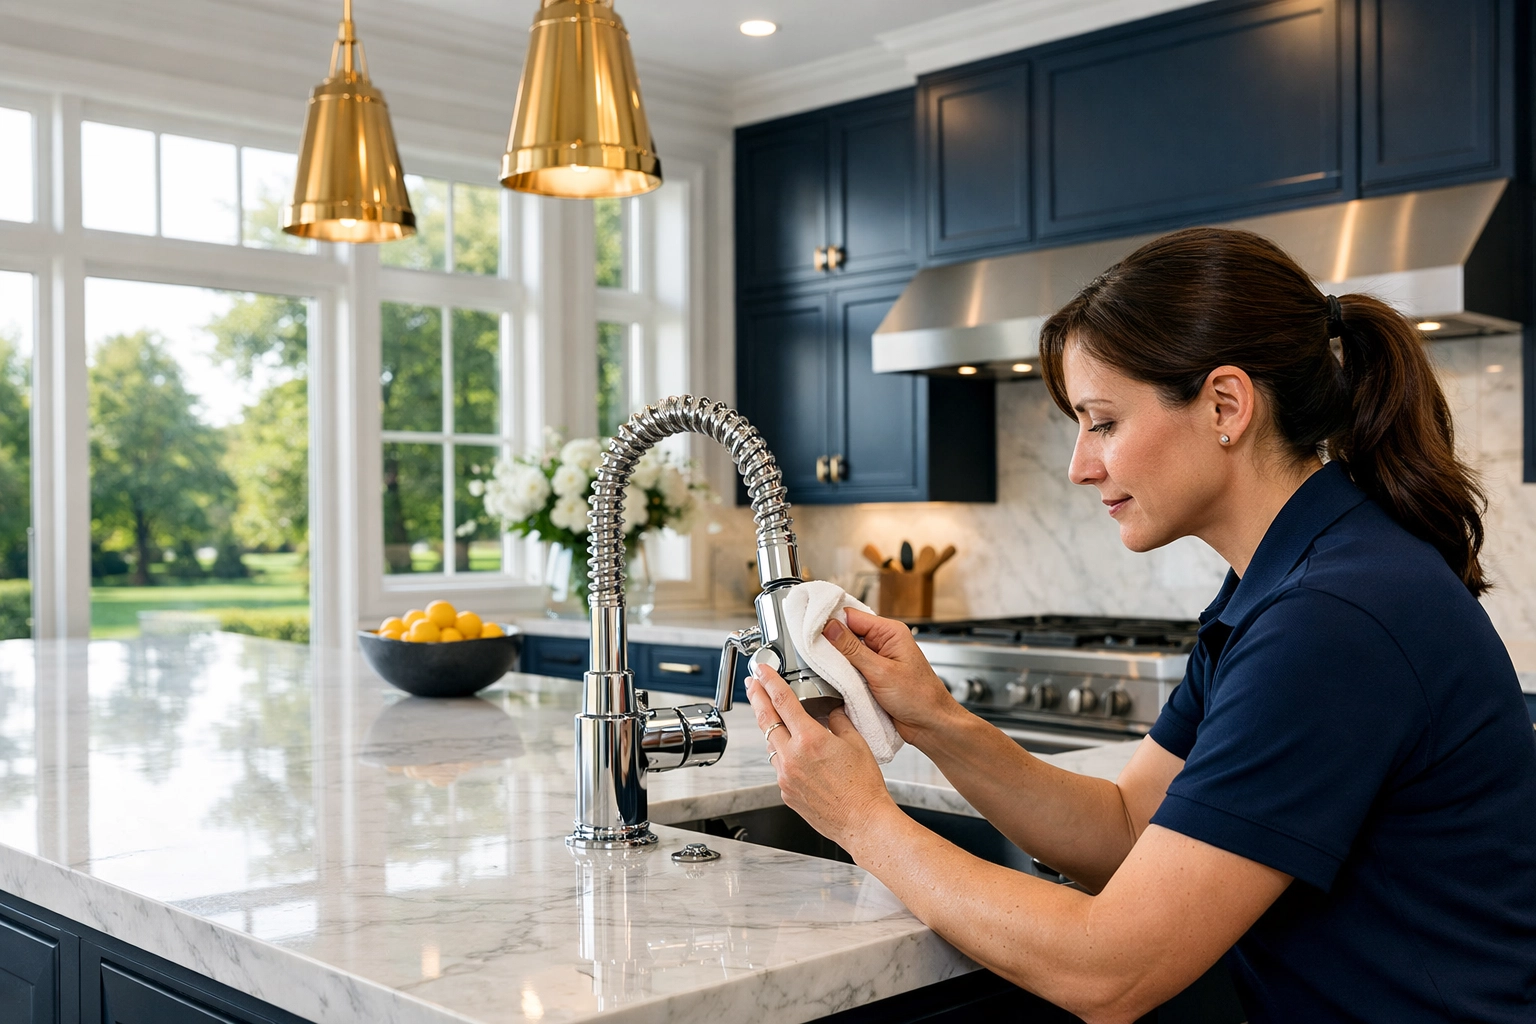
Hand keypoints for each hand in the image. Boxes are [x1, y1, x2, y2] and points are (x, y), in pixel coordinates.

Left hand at [745, 663, 896, 851]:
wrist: (863, 822)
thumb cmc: (863, 788)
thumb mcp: (856, 743)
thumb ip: (838, 721)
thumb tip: (831, 713)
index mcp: (809, 740)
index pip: (782, 701)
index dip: (769, 682)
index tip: (761, 671)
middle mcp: (792, 757)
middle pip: (766, 720)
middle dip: (756, 698)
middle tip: (752, 684)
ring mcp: (786, 777)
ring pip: (772, 744)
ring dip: (771, 728)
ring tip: (775, 717)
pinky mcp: (786, 792)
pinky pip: (780, 766)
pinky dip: (784, 755)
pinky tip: (797, 754)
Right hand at [823, 607, 963, 742]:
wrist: (930, 725)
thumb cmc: (920, 697)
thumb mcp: (881, 671)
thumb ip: (852, 649)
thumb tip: (830, 628)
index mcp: (890, 632)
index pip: (852, 616)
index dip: (830, 622)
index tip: (811, 630)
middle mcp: (883, 643)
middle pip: (846, 634)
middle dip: (831, 645)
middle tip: (814, 654)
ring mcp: (876, 661)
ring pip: (846, 654)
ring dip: (836, 663)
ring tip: (826, 671)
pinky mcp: (872, 677)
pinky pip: (850, 671)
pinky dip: (842, 676)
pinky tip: (835, 681)